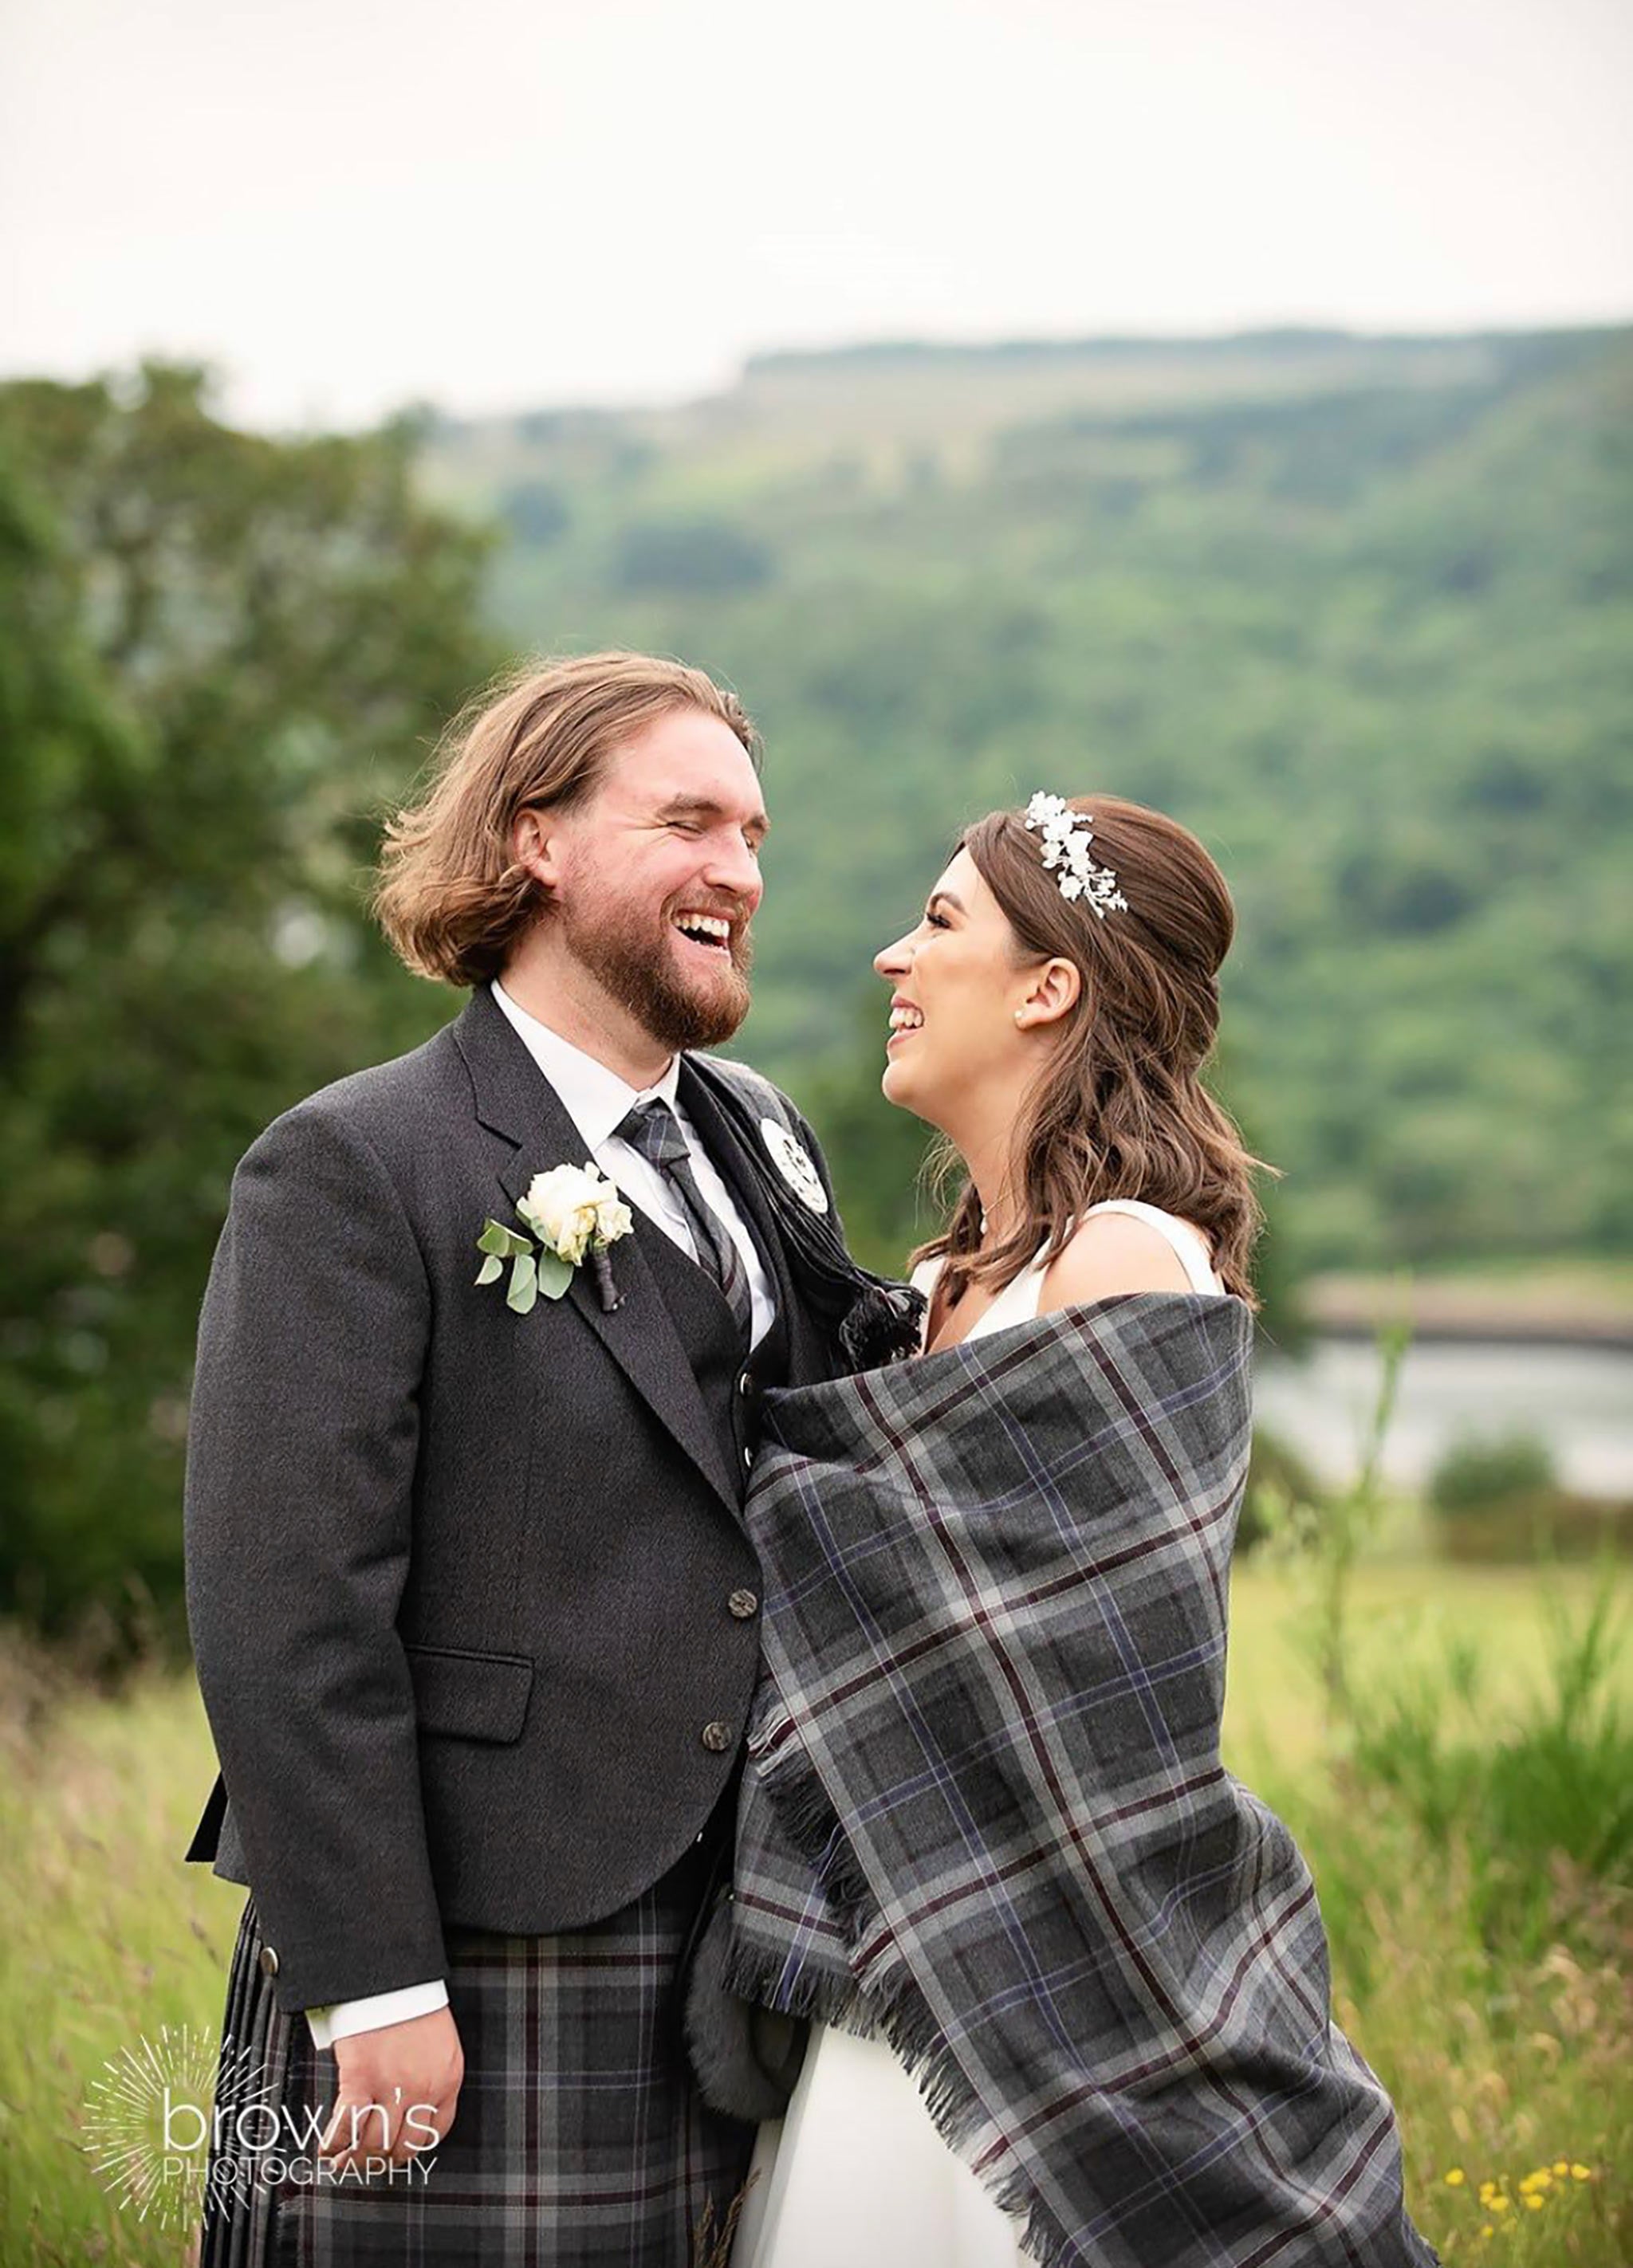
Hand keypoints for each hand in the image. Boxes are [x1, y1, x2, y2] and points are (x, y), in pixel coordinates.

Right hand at [320, 2007, 462, 2172]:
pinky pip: (348, 2126)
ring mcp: (393, 2086)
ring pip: (375, 2143)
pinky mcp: (361, 2078)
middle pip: (403, 2145)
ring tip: (344, 2159)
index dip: (413, 2146)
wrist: (393, 1975)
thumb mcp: (439, 2042)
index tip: (398, 2148)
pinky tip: (327, 2148)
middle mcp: (424, 2090)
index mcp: (448, 2079)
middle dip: (383, 2157)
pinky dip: (334, 2142)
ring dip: (357, 2157)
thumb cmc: (414, 2004)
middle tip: (368, 2158)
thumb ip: (431, 2075)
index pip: (435, 2132)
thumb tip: (410, 2108)